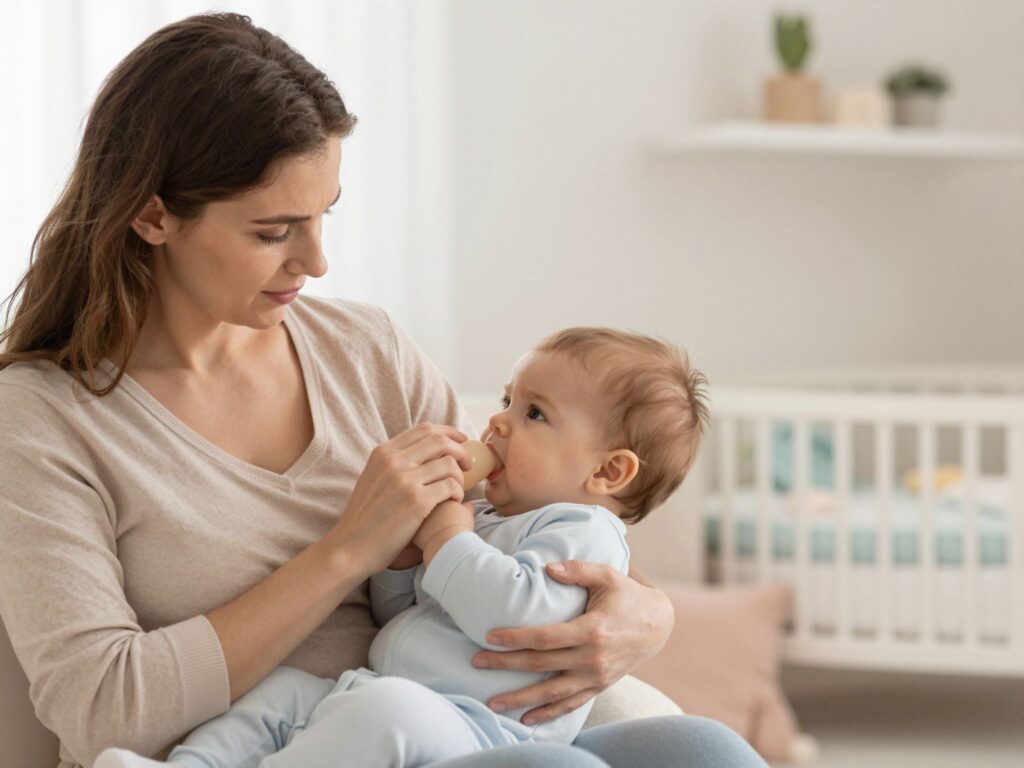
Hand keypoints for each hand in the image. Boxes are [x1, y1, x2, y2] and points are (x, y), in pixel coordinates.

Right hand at [324, 423, 471, 574]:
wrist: (350, 547)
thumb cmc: (365, 518)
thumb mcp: (372, 478)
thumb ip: (393, 463)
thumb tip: (423, 453)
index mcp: (383, 453)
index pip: (424, 429)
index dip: (448, 432)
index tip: (461, 440)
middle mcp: (393, 461)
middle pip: (440, 442)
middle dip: (461, 451)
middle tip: (468, 465)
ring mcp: (405, 480)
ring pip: (449, 464)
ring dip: (460, 476)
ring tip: (457, 490)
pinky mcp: (416, 501)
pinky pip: (451, 486)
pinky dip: (458, 493)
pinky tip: (454, 502)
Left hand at [471, 560, 673, 724]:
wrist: (658, 625)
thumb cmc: (627, 595)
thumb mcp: (607, 575)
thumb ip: (577, 570)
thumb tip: (547, 567)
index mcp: (592, 630)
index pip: (545, 638)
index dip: (516, 638)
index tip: (490, 637)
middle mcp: (593, 658)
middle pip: (541, 665)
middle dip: (506, 664)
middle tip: (476, 663)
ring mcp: (596, 676)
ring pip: (552, 692)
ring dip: (521, 699)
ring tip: (493, 703)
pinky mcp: (599, 686)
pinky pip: (570, 704)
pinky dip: (548, 713)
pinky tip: (526, 719)